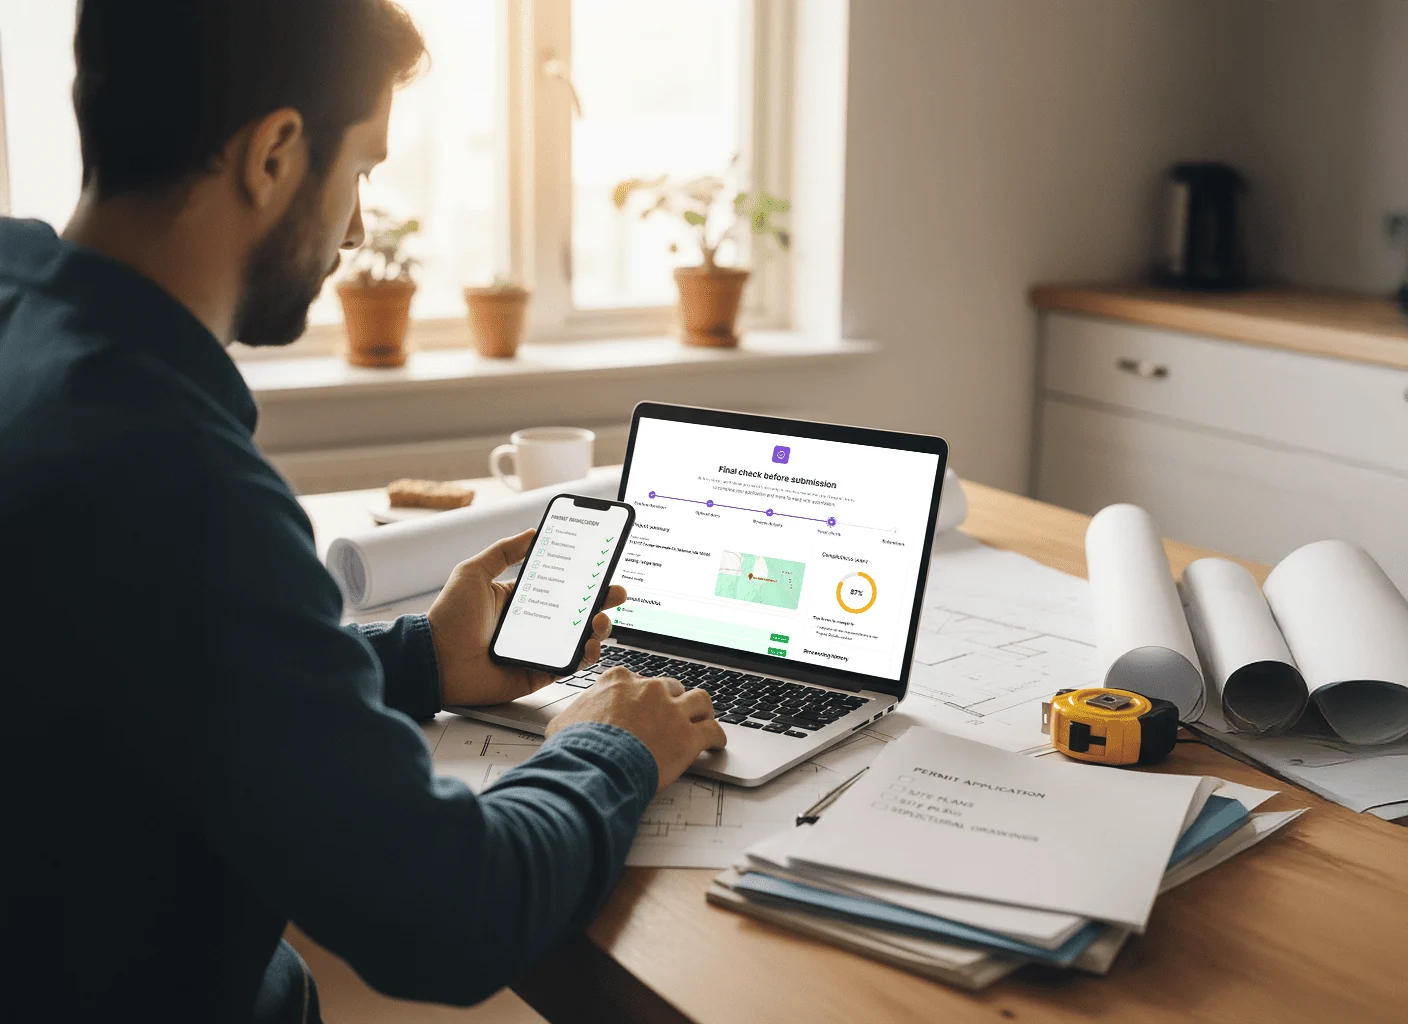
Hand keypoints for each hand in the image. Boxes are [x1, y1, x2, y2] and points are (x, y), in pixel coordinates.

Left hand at [426, 529, 626, 706]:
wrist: (435, 661)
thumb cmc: (448, 618)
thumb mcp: (473, 572)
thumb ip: (504, 551)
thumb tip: (532, 532)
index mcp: (520, 598)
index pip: (560, 585)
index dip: (583, 577)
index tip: (602, 565)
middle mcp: (533, 622)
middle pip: (578, 610)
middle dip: (601, 600)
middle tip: (616, 593)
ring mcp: (538, 648)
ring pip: (580, 637)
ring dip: (599, 628)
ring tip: (601, 620)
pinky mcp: (538, 672)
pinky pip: (569, 665)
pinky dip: (585, 656)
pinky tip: (590, 645)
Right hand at [546, 668, 726, 791]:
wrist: (595, 766)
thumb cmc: (576, 747)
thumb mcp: (563, 723)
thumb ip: (572, 716)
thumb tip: (565, 724)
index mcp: (618, 681)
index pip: (637, 680)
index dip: (641, 695)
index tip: (643, 704)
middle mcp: (649, 689)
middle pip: (670, 687)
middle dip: (672, 699)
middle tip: (672, 714)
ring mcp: (671, 710)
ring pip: (699, 700)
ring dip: (702, 710)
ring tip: (703, 719)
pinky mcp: (688, 736)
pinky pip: (712, 731)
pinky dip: (716, 737)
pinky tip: (716, 743)